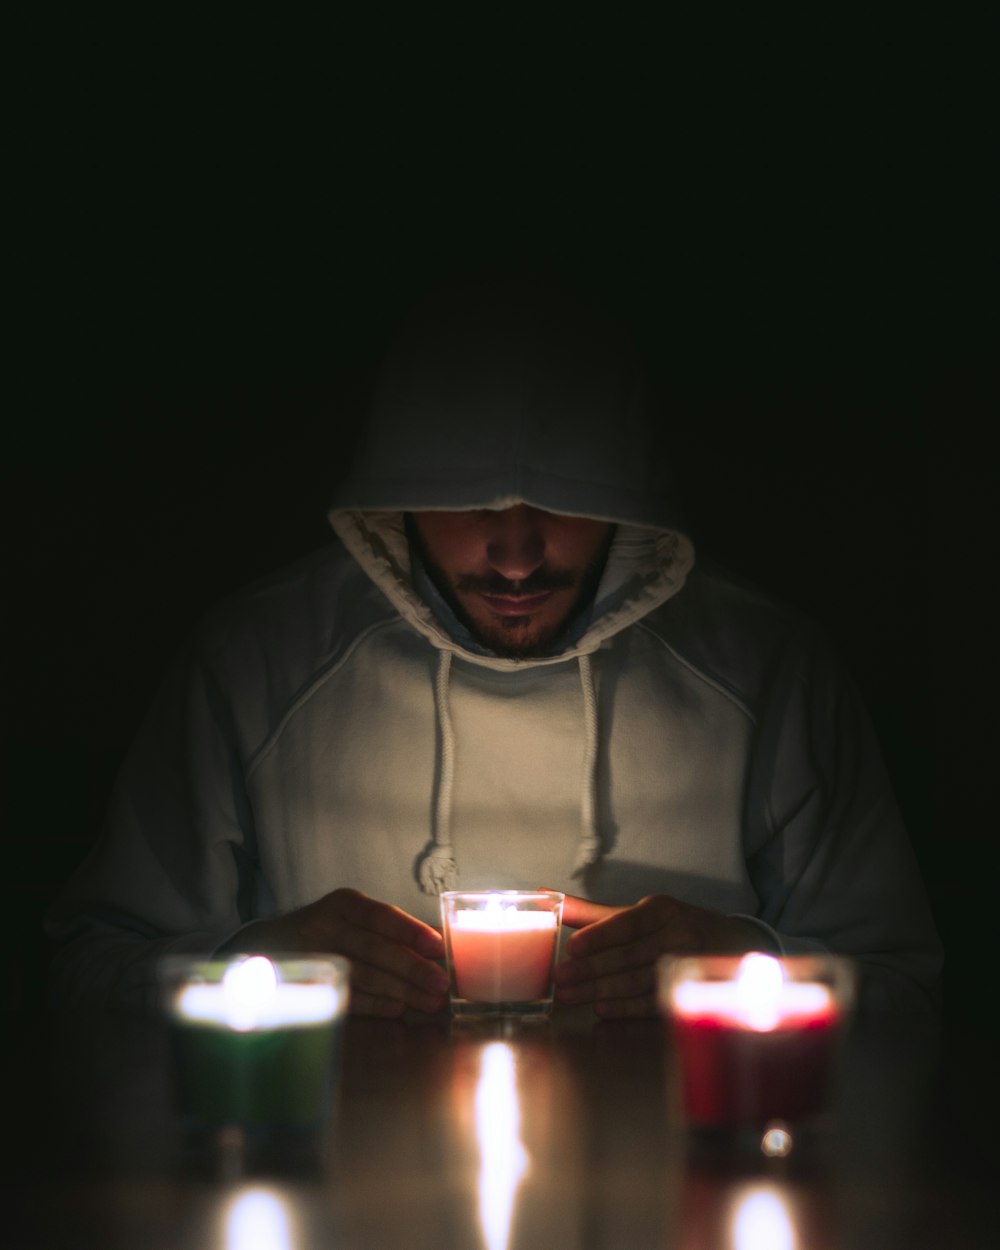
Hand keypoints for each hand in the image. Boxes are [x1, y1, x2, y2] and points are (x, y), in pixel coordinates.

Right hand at [220, 888, 448, 1017]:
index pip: (379, 916)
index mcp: (343, 904)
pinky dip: (374, 1004)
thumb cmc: (329, 930)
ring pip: (362, 975)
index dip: (410, 931)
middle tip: (442, 983)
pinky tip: (397, 1010)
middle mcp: (325, 926)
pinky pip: (346, 996)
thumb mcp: (352, 918)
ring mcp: (313, 957)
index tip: (438, 946)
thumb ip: (389, 931)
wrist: (268, 946)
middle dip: (411, 968)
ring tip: (429, 1002)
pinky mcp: (306, 985)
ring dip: (399, 990)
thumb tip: (439, 948)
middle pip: (373, 948)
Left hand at [552, 893, 771, 1018]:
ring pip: (637, 981)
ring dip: (601, 991)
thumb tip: (545, 895)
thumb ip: (593, 914)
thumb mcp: (640, 913)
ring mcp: (686, 966)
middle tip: (559, 979)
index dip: (599, 937)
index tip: (571, 947)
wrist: (731, 946)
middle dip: (590, 969)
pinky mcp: (689, 992)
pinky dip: (626, 1008)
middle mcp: (678, 935)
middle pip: (628, 956)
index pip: (627, 924)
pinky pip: (653, 1002)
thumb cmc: (673, 926)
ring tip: (570, 996)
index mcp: (663, 910)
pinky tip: (602, 1010)